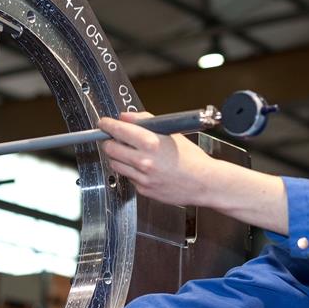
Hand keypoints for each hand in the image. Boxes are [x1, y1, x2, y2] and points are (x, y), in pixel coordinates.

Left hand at [99, 112, 216, 206]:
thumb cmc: (192, 158)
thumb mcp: (171, 133)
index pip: (118, 130)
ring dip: (119, 157)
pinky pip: (128, 177)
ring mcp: (142, 177)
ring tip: (131, 154)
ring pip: (115, 164)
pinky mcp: (143, 190)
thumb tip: (126, 117)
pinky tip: (144, 168)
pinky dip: (132, 171)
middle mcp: (144, 161)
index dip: (107, 125)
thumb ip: (145, 122)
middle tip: (116, 139)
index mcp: (151, 142)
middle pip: (110, 148)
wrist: (205, 182)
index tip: (104, 123)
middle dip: (111, 141)